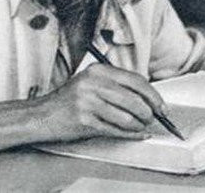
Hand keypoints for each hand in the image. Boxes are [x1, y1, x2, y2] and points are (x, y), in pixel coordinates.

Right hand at [35, 64, 163, 141]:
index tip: (161, 106)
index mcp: (98, 70)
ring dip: (139, 126)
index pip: (136, 80)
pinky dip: (130, 135)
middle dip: (149, 113)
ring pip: (128, 118)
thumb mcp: (91, 83)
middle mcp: (93, 84)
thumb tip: (148, 99)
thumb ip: (116, 85)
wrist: (43, 115)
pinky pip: (116, 130)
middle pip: (135, 100)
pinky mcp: (85, 121)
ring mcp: (88, 103)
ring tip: (140, 128)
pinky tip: (135, 134)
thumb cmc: (69, 101)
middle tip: (152, 119)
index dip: (153, 95)